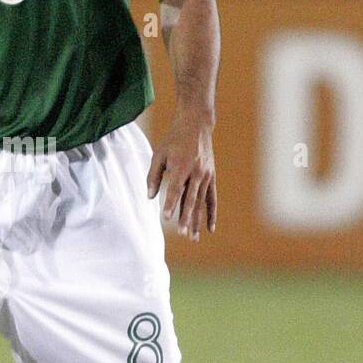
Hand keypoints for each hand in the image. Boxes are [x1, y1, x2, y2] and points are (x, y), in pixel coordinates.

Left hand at [147, 109, 216, 240]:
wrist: (196, 124)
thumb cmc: (174, 139)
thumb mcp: (159, 154)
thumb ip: (153, 176)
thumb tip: (150, 197)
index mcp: (182, 166)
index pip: (176, 190)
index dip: (170, 204)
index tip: (166, 218)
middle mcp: (196, 172)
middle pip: (191, 199)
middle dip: (186, 218)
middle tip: (183, 234)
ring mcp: (206, 176)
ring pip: (201, 202)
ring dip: (197, 221)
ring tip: (193, 238)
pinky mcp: (211, 177)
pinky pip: (212, 199)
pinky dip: (211, 214)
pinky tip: (209, 228)